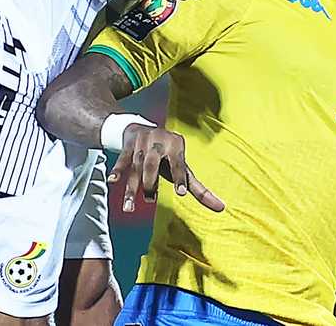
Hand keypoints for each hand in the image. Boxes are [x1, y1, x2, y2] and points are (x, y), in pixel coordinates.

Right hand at [107, 124, 224, 212]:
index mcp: (176, 147)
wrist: (141, 128)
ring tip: (129, 208)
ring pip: (136, 167)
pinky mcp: (128, 145)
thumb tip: (222, 208)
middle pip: (152, 166)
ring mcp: (142, 143)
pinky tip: (113, 181)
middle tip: (150, 201)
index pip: (178, 164)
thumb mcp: (181, 167)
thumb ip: (198, 188)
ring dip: (132, 187)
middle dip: (150, 184)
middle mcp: (160, 143)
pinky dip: (117, 170)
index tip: (181, 193)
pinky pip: (122, 159)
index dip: (179, 177)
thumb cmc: (167, 155)